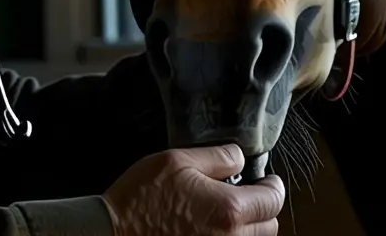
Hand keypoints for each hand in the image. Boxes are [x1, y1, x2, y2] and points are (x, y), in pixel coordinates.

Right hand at [102, 144, 284, 235]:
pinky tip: (210, 230)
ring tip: (225, 214)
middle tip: (246, 196)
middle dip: (262, 208)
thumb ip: (217, 157)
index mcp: (229, 209)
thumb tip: (240, 160)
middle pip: (270, 226)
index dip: (272, 186)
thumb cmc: (140, 198)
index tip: (267, 181)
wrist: (113, 234)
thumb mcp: (176, 160)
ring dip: (248, 229)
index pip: (273, 199)